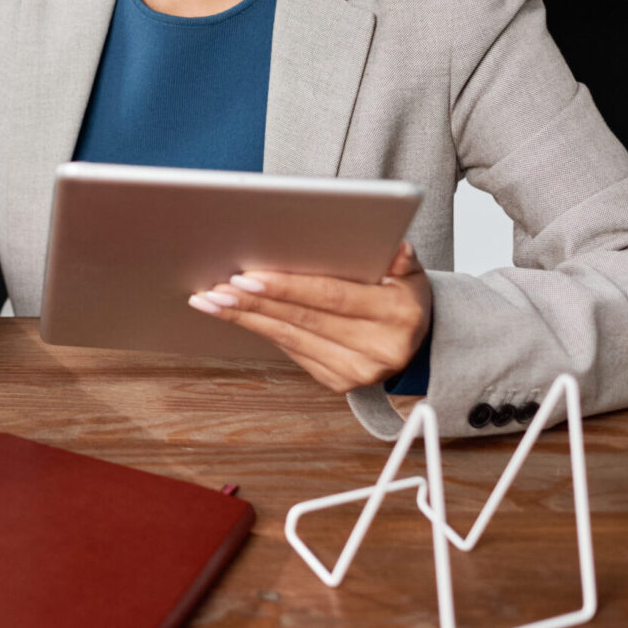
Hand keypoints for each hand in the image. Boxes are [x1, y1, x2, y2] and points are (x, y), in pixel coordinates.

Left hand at [188, 242, 432, 392]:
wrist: (416, 346)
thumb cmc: (403, 299)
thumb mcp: (411, 274)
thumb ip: (400, 258)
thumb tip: (391, 245)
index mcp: (398, 315)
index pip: (331, 297)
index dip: (287, 287)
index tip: (247, 277)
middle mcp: (379, 349)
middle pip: (303, 319)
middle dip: (254, 302)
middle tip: (217, 287)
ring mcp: (357, 371)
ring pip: (289, 338)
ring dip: (246, 317)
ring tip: (212, 299)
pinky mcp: (337, 382)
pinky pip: (290, 350)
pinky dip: (261, 329)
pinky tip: (235, 314)